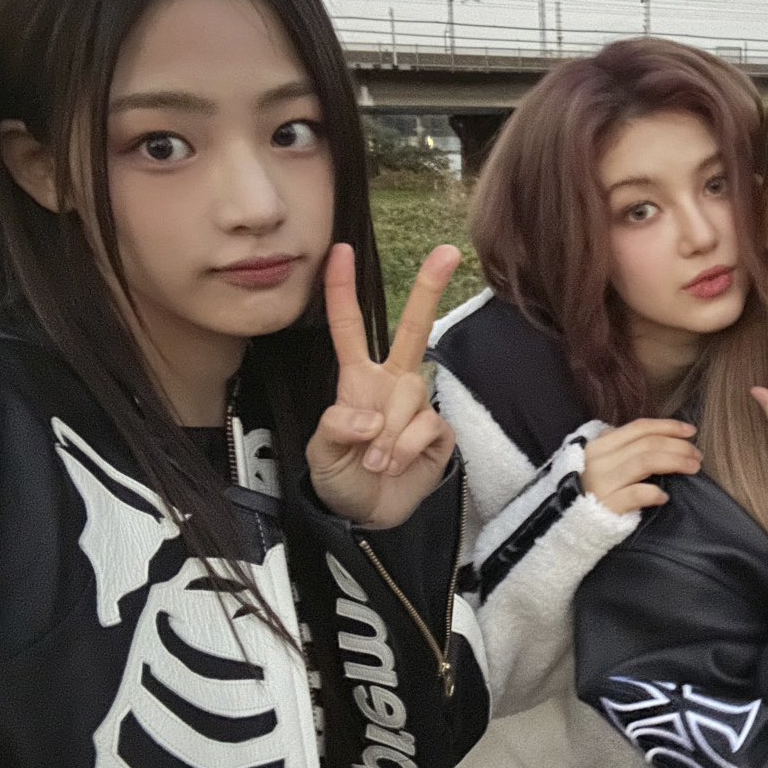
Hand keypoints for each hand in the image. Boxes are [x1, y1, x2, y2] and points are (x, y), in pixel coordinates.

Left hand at [307, 243, 460, 528]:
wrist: (368, 517)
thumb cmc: (340, 480)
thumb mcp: (320, 454)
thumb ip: (335, 428)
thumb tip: (367, 416)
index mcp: (357, 380)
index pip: (349, 328)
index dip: (341, 290)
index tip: (340, 250)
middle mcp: (391, 384)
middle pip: (411, 330)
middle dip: (428, 290)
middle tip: (448, 252)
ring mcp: (417, 407)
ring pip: (411, 392)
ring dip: (388, 431)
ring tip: (374, 461)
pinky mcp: (439, 432)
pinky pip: (426, 426)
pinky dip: (404, 448)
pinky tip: (395, 465)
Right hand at [581, 418, 700, 514]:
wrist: (562, 523)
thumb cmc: (586, 492)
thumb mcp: (597, 463)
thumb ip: (619, 448)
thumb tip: (652, 436)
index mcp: (600, 445)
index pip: (639, 428)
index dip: (668, 426)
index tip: (691, 431)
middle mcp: (600, 460)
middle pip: (648, 443)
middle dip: (679, 446)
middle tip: (698, 455)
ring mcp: (602, 482)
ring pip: (645, 462)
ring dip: (675, 461)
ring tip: (692, 468)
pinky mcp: (606, 506)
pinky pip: (635, 494)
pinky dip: (653, 492)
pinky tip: (665, 496)